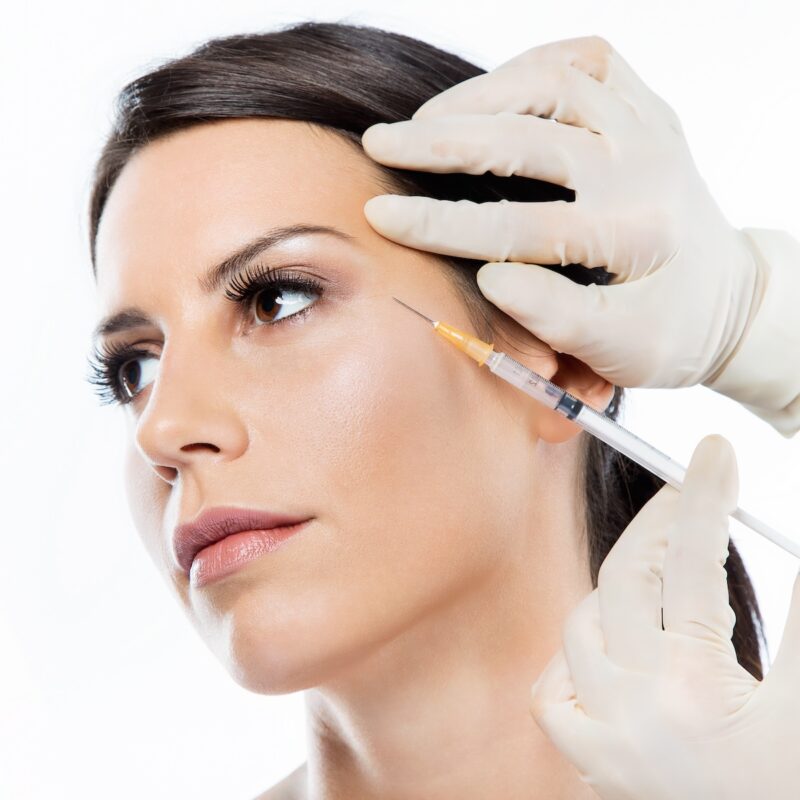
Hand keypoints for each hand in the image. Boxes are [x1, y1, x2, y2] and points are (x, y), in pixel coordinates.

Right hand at [360, 36, 767, 391]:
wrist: (726, 298)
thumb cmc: (668, 331)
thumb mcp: (621, 351)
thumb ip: (557, 319)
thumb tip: (491, 280)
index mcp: (633, 237)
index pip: (517, 226)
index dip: (441, 223)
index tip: (381, 217)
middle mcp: (644, 170)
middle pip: (528, 138)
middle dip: (442, 142)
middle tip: (382, 144)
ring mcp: (648, 130)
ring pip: (555, 83)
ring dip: (480, 95)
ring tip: (424, 121)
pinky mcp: (647, 110)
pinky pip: (590, 60)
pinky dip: (531, 66)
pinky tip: (489, 92)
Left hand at [528, 434, 799, 799]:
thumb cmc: (791, 781)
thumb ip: (797, 621)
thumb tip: (787, 542)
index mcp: (697, 691)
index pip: (692, 565)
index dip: (702, 497)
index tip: (713, 452)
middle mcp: (635, 710)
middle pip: (624, 581)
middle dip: (659, 526)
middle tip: (692, 497)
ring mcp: (605, 740)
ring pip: (580, 628)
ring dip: (620, 591)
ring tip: (671, 580)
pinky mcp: (592, 767)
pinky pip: (552, 695)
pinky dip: (575, 659)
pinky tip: (613, 649)